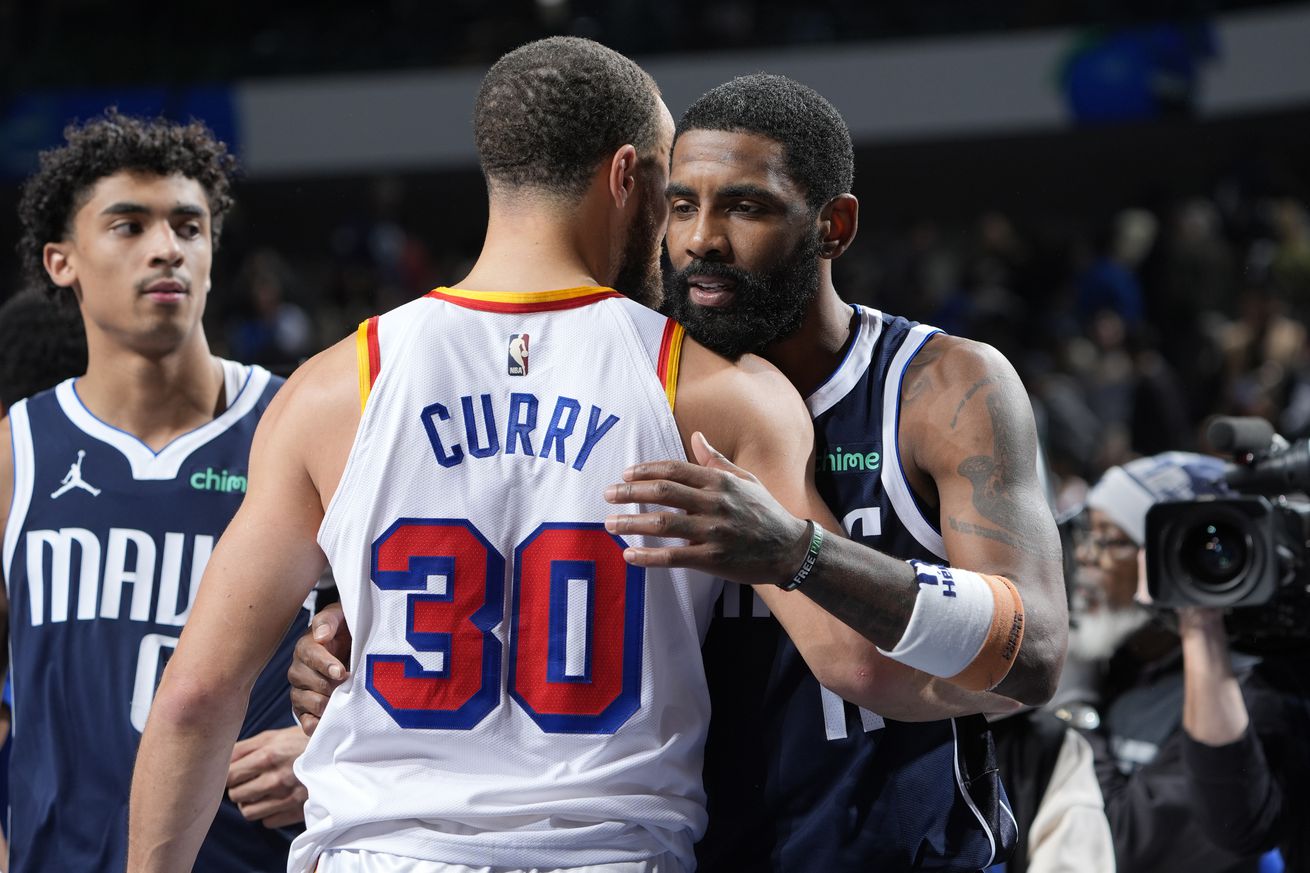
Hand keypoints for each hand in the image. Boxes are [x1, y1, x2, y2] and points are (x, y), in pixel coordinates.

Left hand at [225, 726, 309, 827]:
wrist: (341, 753)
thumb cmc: (304, 741)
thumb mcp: (277, 735)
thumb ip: (247, 746)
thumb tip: (222, 757)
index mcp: (268, 755)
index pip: (229, 774)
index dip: (227, 773)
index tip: (235, 771)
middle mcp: (275, 778)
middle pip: (235, 794)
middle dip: (237, 787)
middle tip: (247, 780)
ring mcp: (286, 797)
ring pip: (248, 811)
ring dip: (249, 803)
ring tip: (258, 793)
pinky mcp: (296, 811)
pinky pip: (267, 821)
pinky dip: (267, 813)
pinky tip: (274, 801)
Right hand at [288, 602, 351, 735]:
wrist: (354, 649)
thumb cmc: (347, 631)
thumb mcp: (342, 616)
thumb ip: (330, 620)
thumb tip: (321, 635)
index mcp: (307, 646)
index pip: (310, 655)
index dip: (325, 664)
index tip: (341, 672)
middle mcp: (299, 669)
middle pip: (306, 680)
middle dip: (327, 685)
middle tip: (346, 687)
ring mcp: (301, 690)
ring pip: (304, 700)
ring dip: (323, 703)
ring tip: (340, 703)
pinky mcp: (306, 710)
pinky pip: (304, 720)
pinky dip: (312, 724)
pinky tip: (322, 724)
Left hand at [603, 431, 809, 586]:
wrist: (790, 549)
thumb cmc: (765, 511)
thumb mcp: (745, 479)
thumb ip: (716, 460)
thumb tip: (695, 437)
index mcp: (719, 481)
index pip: (674, 469)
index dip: (645, 470)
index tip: (625, 473)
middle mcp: (713, 503)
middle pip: (662, 493)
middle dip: (630, 492)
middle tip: (607, 494)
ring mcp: (712, 531)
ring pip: (662, 524)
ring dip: (631, 523)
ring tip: (609, 524)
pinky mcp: (712, 559)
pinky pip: (673, 557)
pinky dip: (648, 557)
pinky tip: (628, 555)